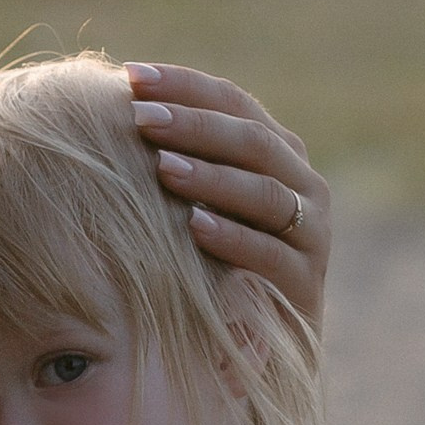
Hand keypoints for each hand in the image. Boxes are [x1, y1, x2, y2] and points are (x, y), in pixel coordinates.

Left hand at [125, 62, 329, 340]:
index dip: (184, 86)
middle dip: (194, 126)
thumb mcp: (195, 204)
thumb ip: (176, 158)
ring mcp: (312, 234)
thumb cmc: (212, 266)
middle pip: (251, 141)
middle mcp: (303, 184)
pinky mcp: (307, 284)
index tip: (130, 77)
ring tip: (162, 168)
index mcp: (278, 152)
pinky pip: (271, 255)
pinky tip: (193, 228)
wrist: (260, 347)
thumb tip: (112, 103)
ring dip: (212, 177)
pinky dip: (233, 239)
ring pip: (265, 194)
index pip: (234, 102)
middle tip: (142, 119)